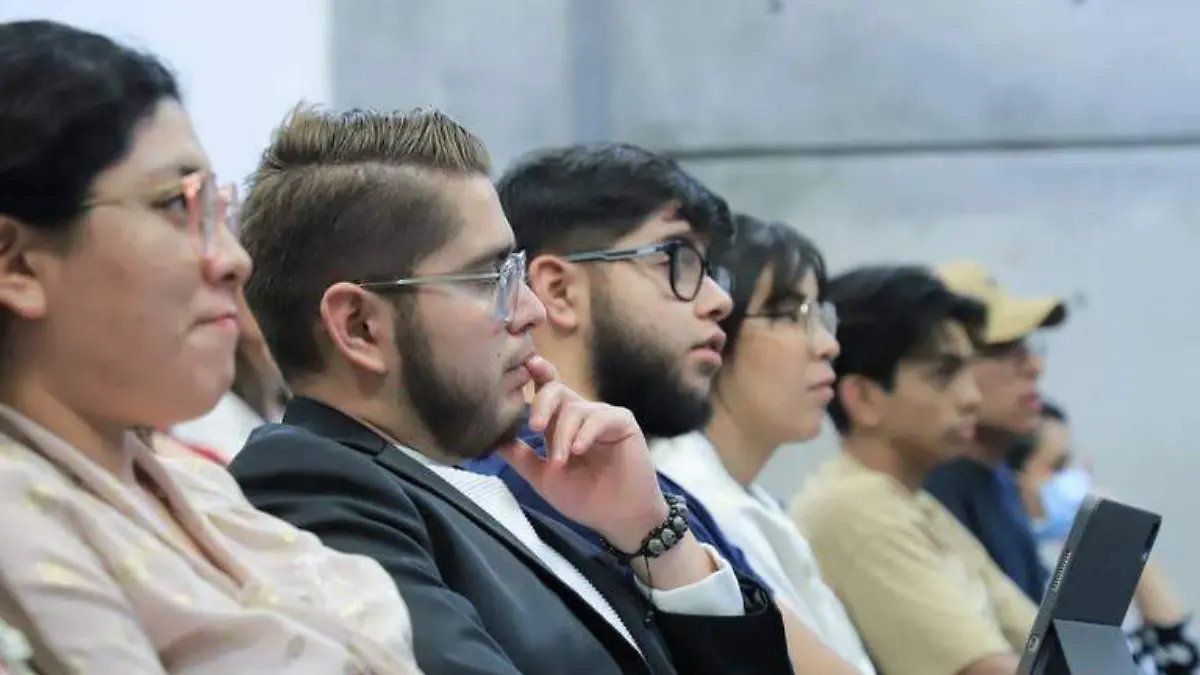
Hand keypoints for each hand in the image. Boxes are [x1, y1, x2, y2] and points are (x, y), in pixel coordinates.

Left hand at [496, 355, 667, 551]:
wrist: (617, 518)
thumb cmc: (585, 497)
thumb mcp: (543, 478)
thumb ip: (520, 456)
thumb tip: (491, 440)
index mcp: (560, 423)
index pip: (546, 389)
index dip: (536, 373)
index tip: (525, 366)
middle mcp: (580, 414)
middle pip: (556, 390)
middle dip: (542, 404)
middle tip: (534, 426)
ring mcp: (602, 417)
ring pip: (575, 409)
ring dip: (563, 436)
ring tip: (561, 462)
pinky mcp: (623, 423)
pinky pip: (600, 418)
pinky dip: (586, 433)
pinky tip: (579, 450)